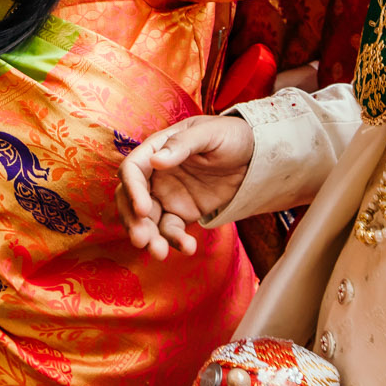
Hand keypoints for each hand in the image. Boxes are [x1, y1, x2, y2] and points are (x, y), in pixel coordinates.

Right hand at [115, 115, 255, 259]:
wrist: (254, 155)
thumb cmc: (229, 135)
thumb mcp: (209, 133)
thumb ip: (182, 145)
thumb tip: (156, 161)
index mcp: (156, 150)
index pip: (132, 170)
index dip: (133, 190)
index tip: (143, 209)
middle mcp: (155, 174)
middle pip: (130, 199)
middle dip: (133, 221)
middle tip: (141, 240)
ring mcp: (167, 196)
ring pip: (148, 221)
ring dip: (149, 237)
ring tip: (159, 253)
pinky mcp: (182, 213)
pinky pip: (172, 230)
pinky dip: (175, 241)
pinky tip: (188, 247)